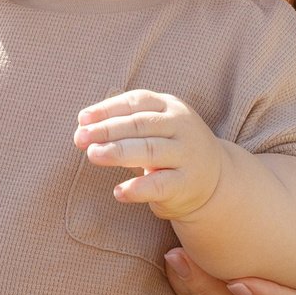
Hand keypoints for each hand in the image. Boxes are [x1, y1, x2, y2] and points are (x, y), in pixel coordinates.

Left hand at [73, 88, 226, 222]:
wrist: (216, 179)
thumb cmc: (171, 146)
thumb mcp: (155, 126)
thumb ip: (125, 121)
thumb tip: (84, 122)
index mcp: (171, 107)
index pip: (136, 102)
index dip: (107, 109)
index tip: (82, 120)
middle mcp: (181, 127)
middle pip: (140, 125)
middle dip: (107, 130)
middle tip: (80, 138)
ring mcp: (186, 155)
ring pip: (149, 151)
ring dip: (118, 152)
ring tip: (93, 155)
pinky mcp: (186, 184)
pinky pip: (160, 185)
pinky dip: (138, 188)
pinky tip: (118, 192)